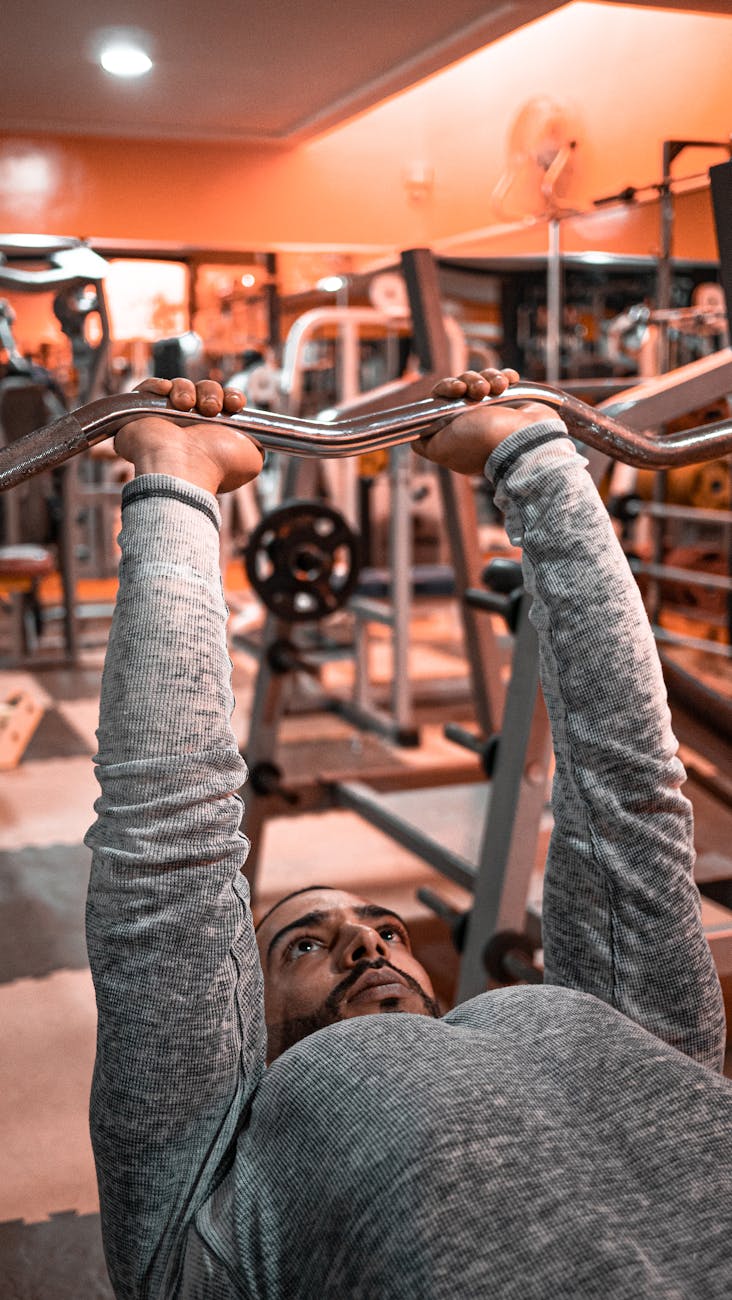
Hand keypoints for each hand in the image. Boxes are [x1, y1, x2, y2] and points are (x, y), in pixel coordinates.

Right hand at [113, 377, 263, 493]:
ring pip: (179, 386)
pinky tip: (167, 394)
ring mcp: (164, 420)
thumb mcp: (252, 458)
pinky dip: (158, 386)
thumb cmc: (216, 466)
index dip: (231, 397)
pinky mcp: (139, 413)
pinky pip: (149, 388)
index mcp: (212, 434)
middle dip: (211, 392)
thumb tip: (257, 442)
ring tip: (185, 407)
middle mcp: (189, 427)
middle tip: (210, 409)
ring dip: (186, 390)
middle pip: (203, 390)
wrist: (182, 467)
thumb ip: (257, 446)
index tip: (236, 403)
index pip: (223, 404)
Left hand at [412, 368, 554, 475]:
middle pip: (462, 383)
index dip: (447, 389)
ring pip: (483, 378)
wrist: (523, 441)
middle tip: (478, 391)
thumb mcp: (441, 448)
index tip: (457, 390)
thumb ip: (424, 443)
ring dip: (489, 378)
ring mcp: (495, 409)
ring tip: (497, 389)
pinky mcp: (515, 400)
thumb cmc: (482, 443)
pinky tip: (508, 383)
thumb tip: (414, 437)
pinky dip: (506, 376)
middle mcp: (474, 419)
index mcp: (456, 428)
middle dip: (469, 381)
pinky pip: (505, 378)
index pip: (442, 397)